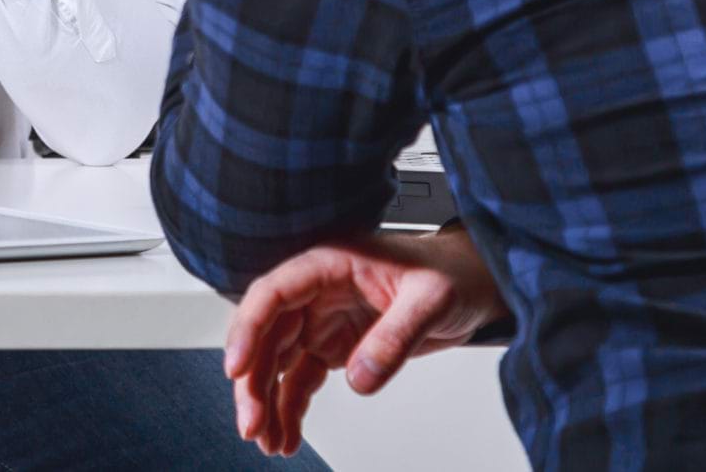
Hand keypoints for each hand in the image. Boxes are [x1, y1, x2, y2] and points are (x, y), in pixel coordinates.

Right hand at [224, 225, 507, 457]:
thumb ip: (394, 336)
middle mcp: (316, 291)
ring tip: (267, 441)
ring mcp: (321, 319)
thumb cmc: (447, 273)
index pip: (273, 292)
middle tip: (252, 423)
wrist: (469, 283)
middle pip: (266, 335)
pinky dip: (290, 408)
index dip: (248, 329)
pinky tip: (287, 434)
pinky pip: (299, 379)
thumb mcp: (430, 299)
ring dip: (266, 401)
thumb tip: (360, 377)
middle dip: (252, 382)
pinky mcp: (333, 345)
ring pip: (276, 362)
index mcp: (329, 263)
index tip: (236, 368)